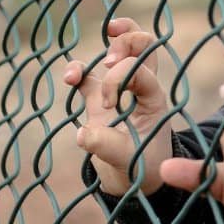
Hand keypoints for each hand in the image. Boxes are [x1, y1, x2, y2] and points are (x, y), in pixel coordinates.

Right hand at [64, 17, 172, 196]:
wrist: (135, 181)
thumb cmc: (141, 168)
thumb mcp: (129, 161)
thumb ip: (108, 146)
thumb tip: (83, 132)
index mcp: (153, 97)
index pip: (141, 69)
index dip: (120, 77)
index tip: (108, 105)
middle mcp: (139, 87)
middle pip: (143, 43)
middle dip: (125, 41)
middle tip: (109, 62)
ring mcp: (119, 90)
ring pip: (120, 48)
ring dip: (107, 45)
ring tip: (83, 69)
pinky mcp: (97, 99)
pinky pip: (88, 73)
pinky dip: (77, 69)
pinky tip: (69, 78)